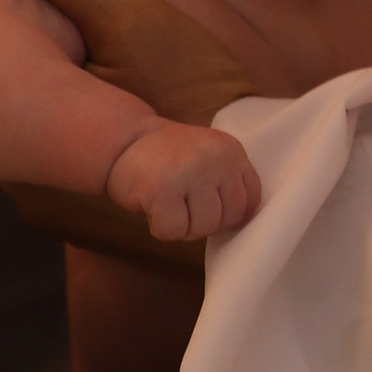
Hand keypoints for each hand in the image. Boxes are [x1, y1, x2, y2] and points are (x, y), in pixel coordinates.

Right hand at [106, 119, 261, 243]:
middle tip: (180, 202)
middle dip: (203, 222)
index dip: (227, 214)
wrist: (122, 140)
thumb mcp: (208, 158)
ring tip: (167, 201)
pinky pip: (173, 231)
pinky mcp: (161, 190)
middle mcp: (215, 158)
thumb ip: (228, 183)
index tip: (205, 204)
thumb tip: (239, 225)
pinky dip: (160, 228)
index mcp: (231, 151)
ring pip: (203, 228)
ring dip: (182, 226)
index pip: (249, 202)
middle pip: (227, 219)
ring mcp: (190, 172)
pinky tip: (151, 206)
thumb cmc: (168, 159)